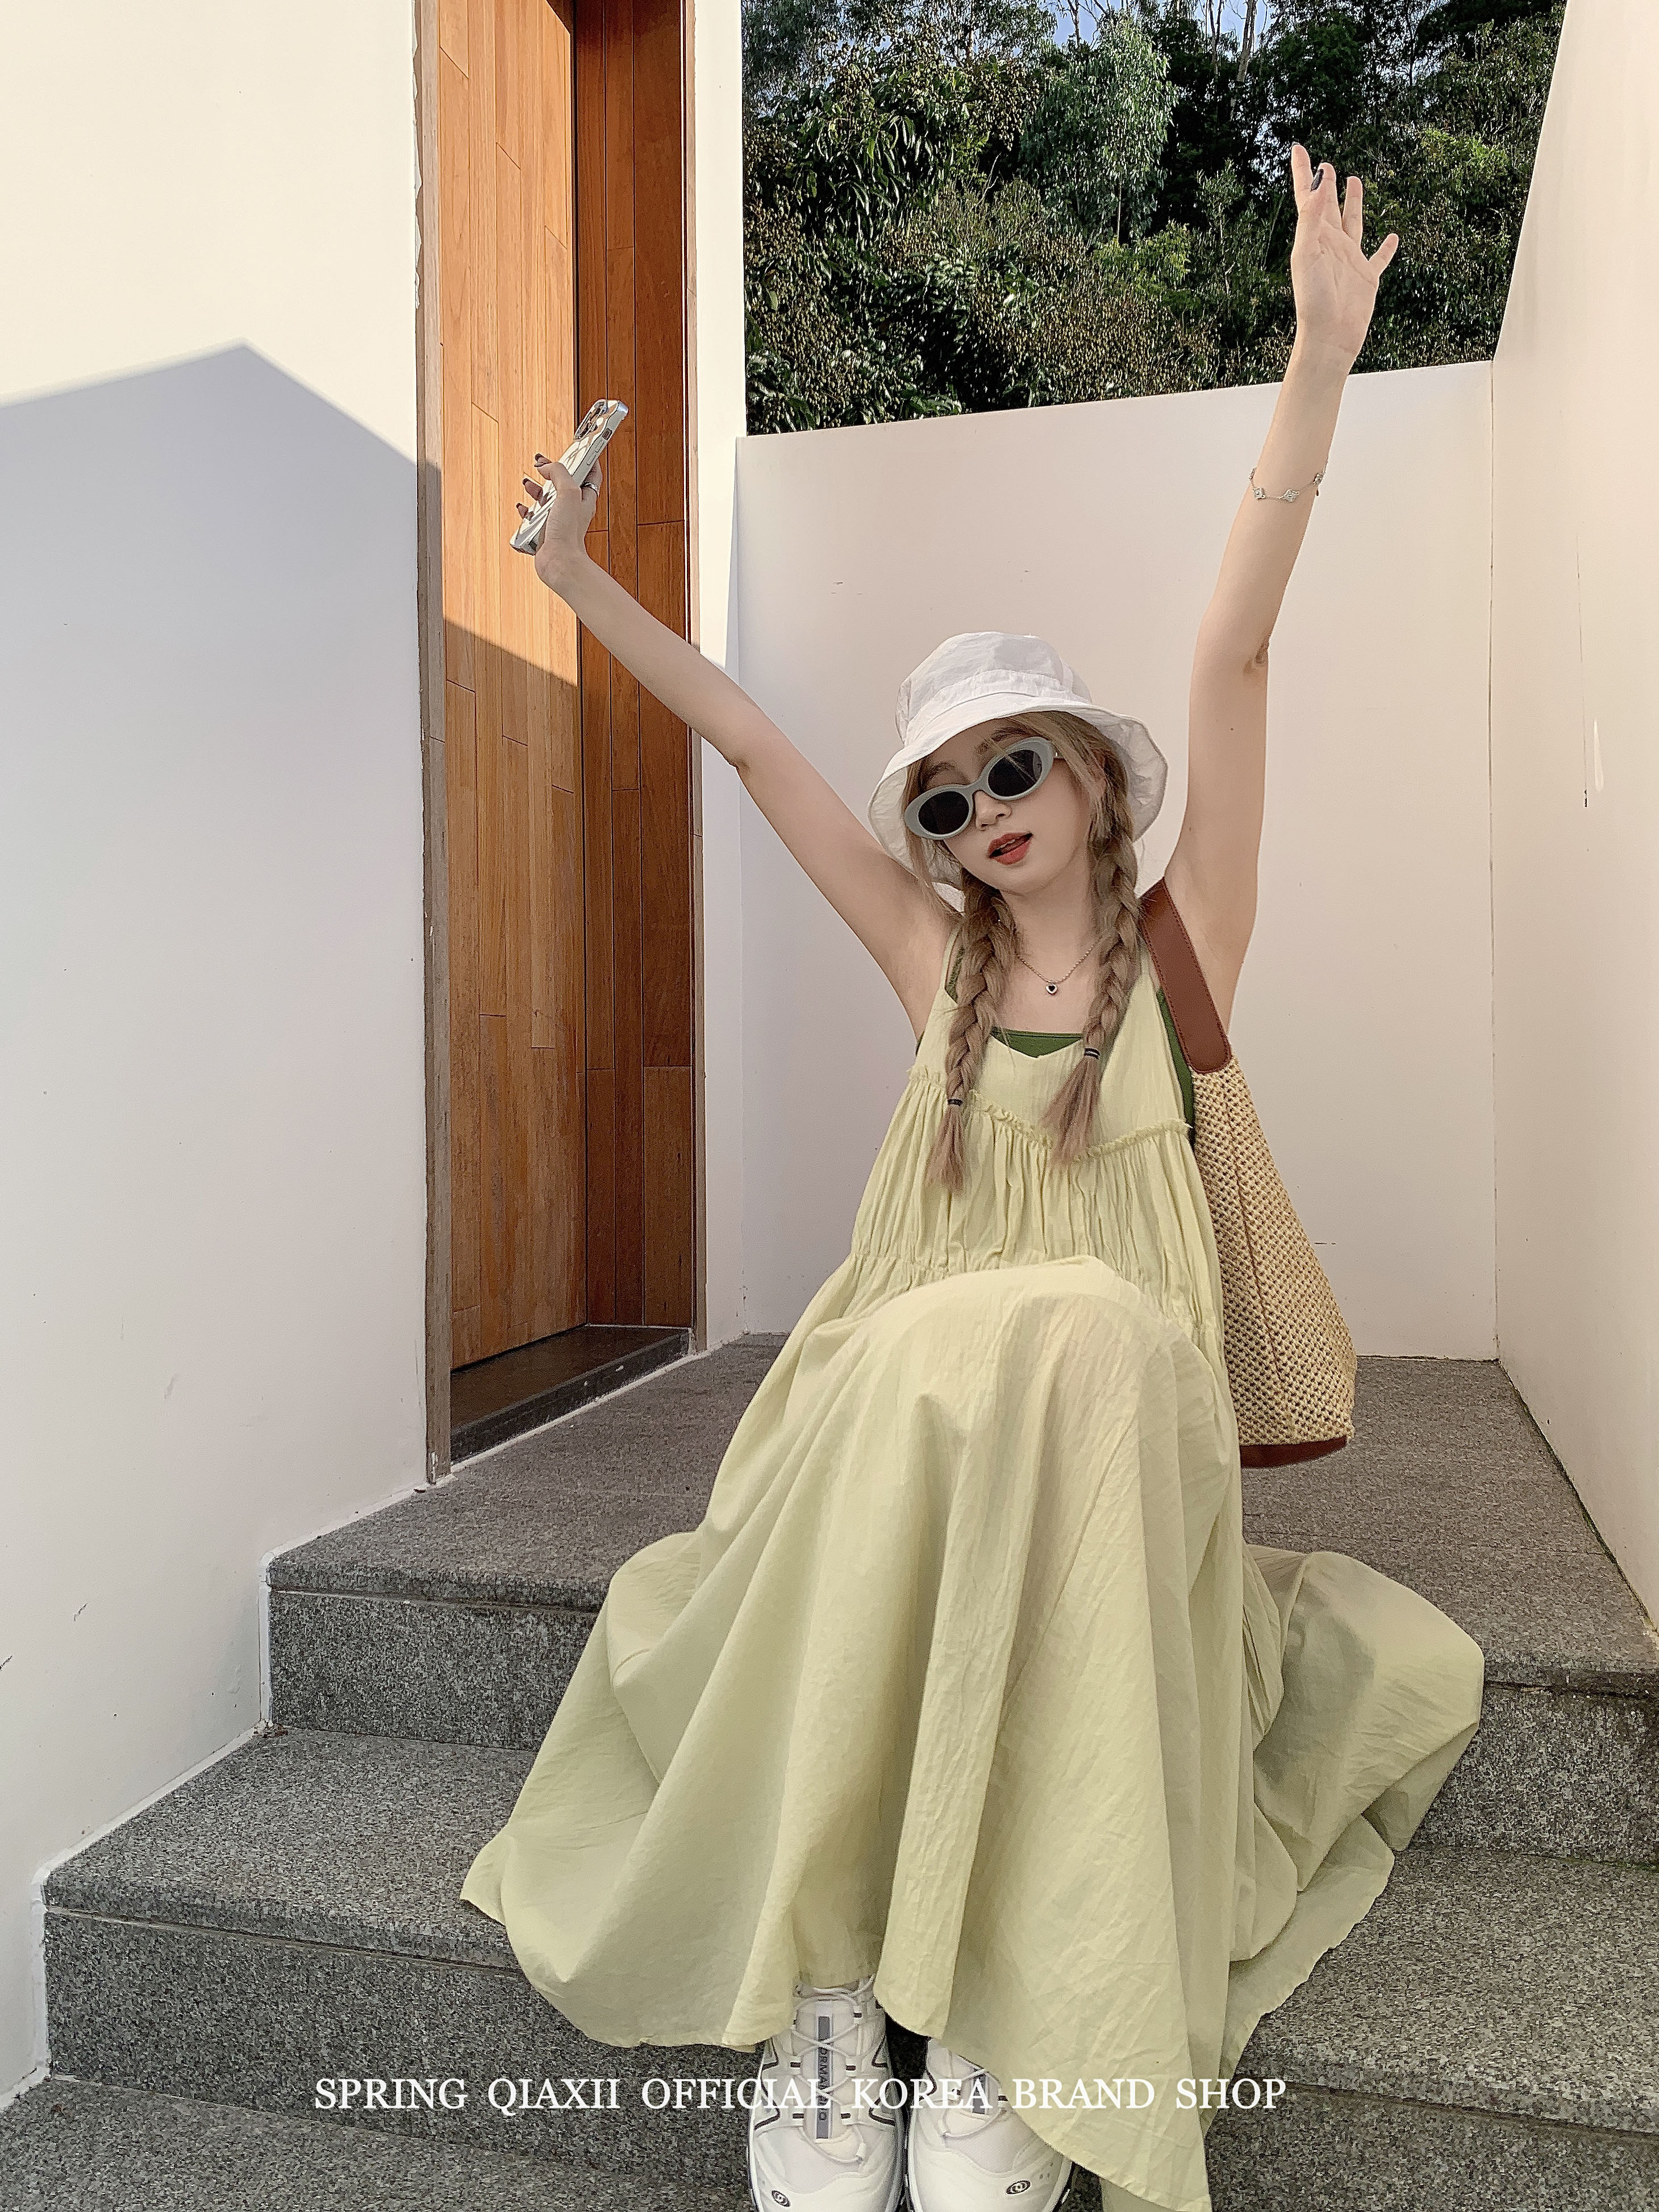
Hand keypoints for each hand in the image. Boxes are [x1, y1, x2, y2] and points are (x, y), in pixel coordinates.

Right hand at [516, 456, 600, 585]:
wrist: (558, 562)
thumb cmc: (568, 531)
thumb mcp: (569, 492)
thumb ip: (559, 472)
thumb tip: (544, 466)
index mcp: (584, 498)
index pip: (590, 473)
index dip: (583, 459)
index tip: (575, 448)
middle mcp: (572, 509)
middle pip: (563, 483)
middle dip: (551, 472)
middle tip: (539, 463)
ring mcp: (558, 521)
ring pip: (546, 499)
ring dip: (536, 489)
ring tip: (527, 484)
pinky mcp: (545, 533)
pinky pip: (533, 518)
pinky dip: (526, 511)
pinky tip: (522, 507)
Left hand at [1287, 144, 1397, 369]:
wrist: (1329, 336)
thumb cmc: (1314, 299)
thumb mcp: (1308, 253)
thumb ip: (1313, 216)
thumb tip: (1320, 178)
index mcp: (1313, 238)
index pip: (1307, 197)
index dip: (1303, 172)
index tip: (1298, 148)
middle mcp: (1330, 245)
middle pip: (1328, 206)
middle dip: (1325, 184)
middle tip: (1325, 163)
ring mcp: (1349, 260)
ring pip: (1352, 223)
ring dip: (1352, 203)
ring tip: (1355, 181)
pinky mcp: (1366, 277)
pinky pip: (1378, 257)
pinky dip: (1386, 248)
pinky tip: (1393, 237)